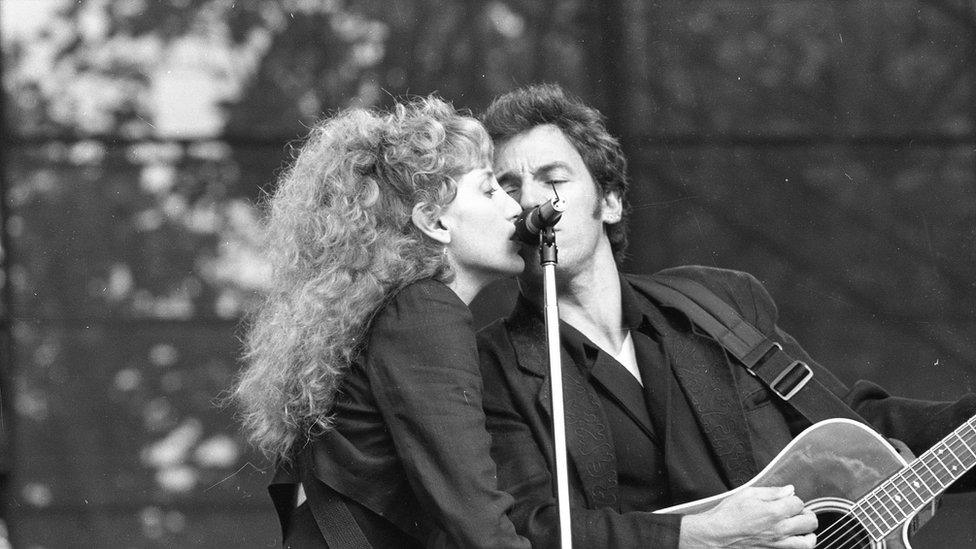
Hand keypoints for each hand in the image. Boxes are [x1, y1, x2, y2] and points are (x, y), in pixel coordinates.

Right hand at [678, 485, 816, 547]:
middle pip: (810, 521)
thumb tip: (788, 490)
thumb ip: (771, 492)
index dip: (793, 499)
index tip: (786, 499)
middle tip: (798, 511)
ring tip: (802, 528)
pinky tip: (793, 538)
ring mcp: (778, 544)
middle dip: (806, 513)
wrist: (716, 536)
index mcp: (774, 512)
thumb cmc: (727, 515)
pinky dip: (799, 544)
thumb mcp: (747, 495)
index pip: (799, 502)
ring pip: (809, 542)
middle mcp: (780, 529)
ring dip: (809, 533)